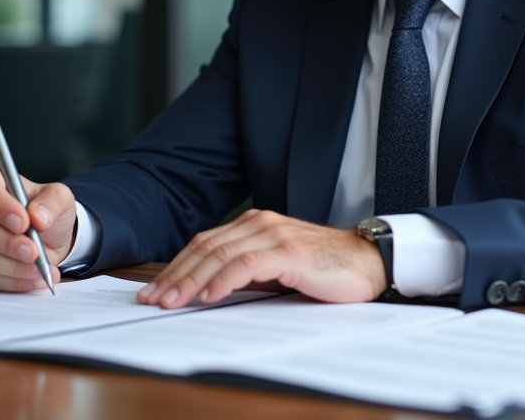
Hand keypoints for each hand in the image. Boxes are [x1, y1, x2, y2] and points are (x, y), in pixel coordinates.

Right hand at [0, 167, 75, 290]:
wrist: (49, 239)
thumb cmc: (47, 213)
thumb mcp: (60, 198)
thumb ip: (52, 200)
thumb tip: (38, 215)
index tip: (23, 222)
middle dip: (7, 243)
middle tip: (33, 251)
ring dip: (12, 266)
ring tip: (40, 267)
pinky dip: (11, 281)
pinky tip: (33, 278)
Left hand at [136, 209, 385, 308]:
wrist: (370, 262)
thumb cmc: (327, 269)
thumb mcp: (279, 269)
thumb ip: (249, 271)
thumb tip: (209, 290)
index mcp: (258, 224)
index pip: (206, 243)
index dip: (177, 267)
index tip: (156, 290)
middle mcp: (262, 223)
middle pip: (206, 247)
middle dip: (175, 275)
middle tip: (153, 300)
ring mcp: (276, 235)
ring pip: (220, 254)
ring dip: (191, 280)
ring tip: (172, 301)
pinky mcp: (289, 252)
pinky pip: (246, 264)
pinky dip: (223, 280)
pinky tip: (208, 296)